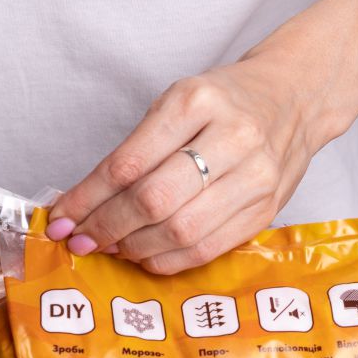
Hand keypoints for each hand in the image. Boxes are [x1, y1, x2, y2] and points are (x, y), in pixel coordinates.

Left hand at [47, 52, 340, 273]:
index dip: (87, 198)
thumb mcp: (177, 103)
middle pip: (153, 201)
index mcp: (198, 102)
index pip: (128, 163)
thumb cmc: (226, 101)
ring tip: (111, 245)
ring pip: (179, 231)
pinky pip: (206, 249)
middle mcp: (232, 138)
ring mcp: (254, 178)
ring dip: (133, 247)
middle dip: (106, 227)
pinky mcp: (265, 209)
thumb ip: (136, 151)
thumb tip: (83, 204)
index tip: (62, 217)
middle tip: (81, 238)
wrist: (295, 97)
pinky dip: (166, 259)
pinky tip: (145, 254)